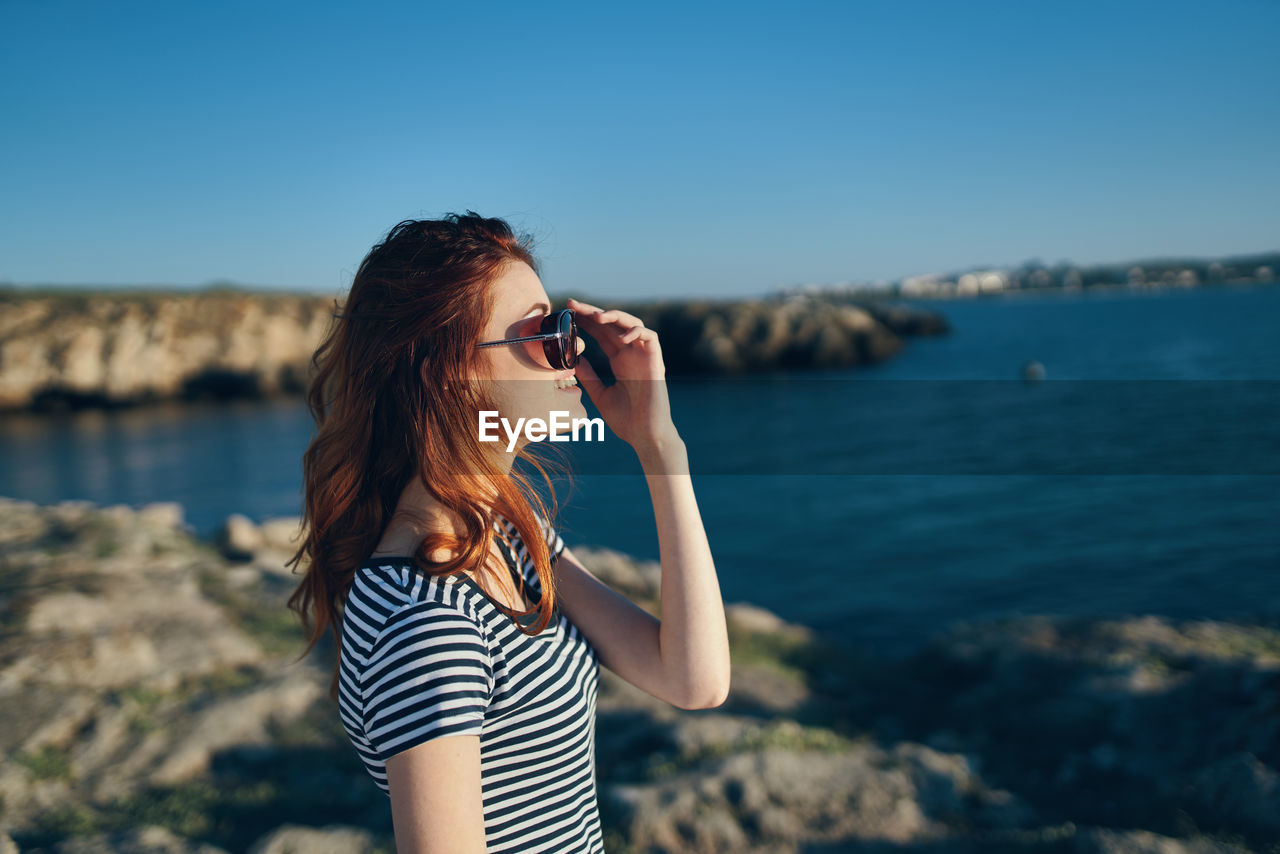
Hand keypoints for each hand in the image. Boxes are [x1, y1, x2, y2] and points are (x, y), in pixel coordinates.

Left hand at [567, 298, 679, 452]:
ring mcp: (645, 356)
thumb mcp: (599, 394)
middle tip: (573, 305)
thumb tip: (573, 360)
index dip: (586, 321)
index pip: (602, 333)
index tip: (567, 312)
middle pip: (613, 324)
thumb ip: (588, 376)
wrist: (645, 436)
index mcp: (619, 361)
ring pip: (632, 324)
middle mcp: (632, 354)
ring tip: (595, 316)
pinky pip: (651, 337)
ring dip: (614, 316)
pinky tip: (621, 336)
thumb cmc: (626, 420)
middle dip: (593, 312)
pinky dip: (636, 331)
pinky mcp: (657, 362)